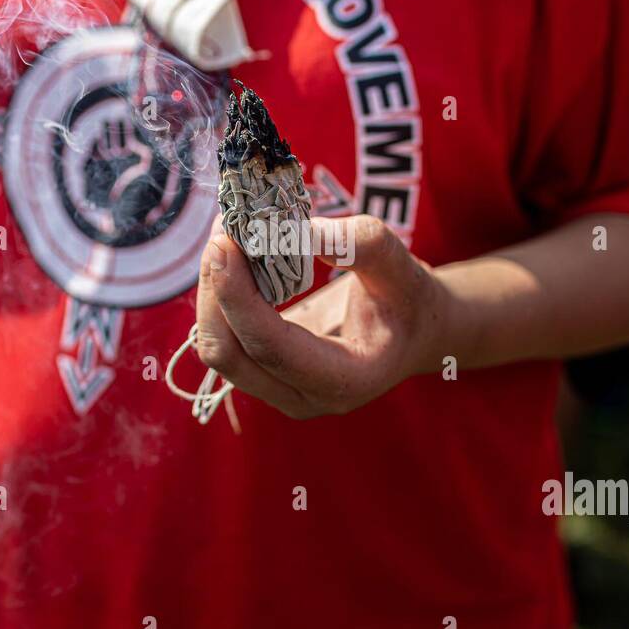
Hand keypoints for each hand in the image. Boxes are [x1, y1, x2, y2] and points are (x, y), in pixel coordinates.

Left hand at [195, 214, 444, 418]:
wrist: (414, 332)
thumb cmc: (409, 300)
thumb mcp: (400, 266)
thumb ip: (355, 245)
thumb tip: (290, 230)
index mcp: (344, 381)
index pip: (270, 347)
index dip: (238, 296)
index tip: (224, 244)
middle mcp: (303, 397)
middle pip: (229, 353)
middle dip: (216, 290)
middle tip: (223, 231)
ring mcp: (278, 389)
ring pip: (219, 347)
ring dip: (214, 290)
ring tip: (226, 235)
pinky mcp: (263, 372)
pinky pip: (227, 337)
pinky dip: (222, 296)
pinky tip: (234, 255)